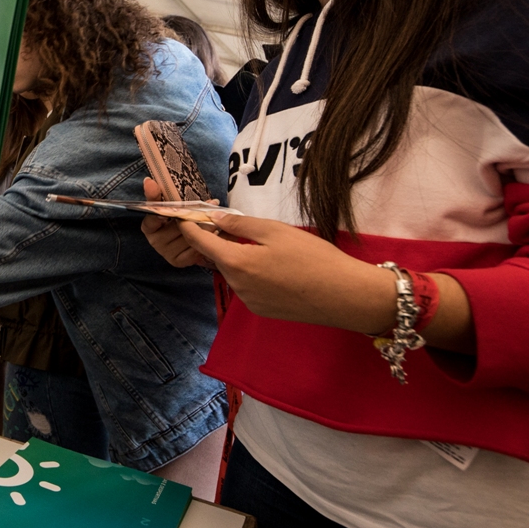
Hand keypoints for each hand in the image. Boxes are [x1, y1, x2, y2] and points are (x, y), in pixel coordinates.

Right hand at [139, 178, 211, 267]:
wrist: (188, 232)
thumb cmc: (178, 215)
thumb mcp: (169, 203)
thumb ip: (158, 194)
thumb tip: (148, 181)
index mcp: (149, 226)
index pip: (152, 218)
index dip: (161, 213)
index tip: (169, 210)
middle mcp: (155, 241)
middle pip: (177, 227)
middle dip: (195, 215)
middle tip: (211, 204)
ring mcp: (166, 253)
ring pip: (189, 237)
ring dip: (206, 226)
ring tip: (217, 217)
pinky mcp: (179, 261)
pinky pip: (195, 249)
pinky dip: (207, 239)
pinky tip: (215, 232)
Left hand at [171, 211, 395, 332]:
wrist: (344, 295)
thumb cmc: (313, 258)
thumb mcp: (276, 231)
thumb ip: (241, 225)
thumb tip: (215, 219)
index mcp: (238, 263)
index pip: (200, 244)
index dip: (189, 229)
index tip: (183, 217)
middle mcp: (237, 286)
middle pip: (217, 259)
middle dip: (217, 241)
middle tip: (229, 224)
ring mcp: (249, 301)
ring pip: (233, 273)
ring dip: (236, 257)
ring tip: (257, 243)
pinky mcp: (263, 310)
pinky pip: (247, 286)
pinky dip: (250, 273)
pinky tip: (271, 265)